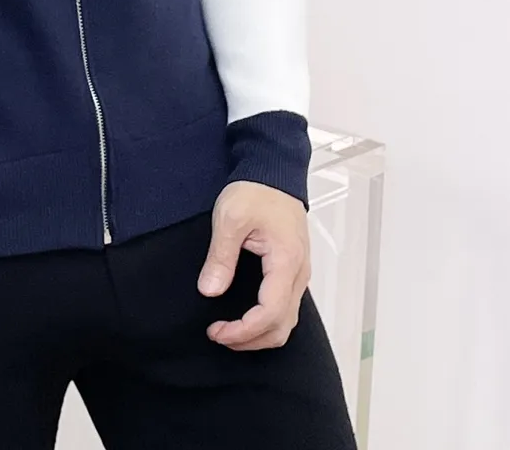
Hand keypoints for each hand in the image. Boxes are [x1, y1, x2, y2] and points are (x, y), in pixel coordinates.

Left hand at [197, 180, 309, 350]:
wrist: (273, 171)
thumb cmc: (256, 190)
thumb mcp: (230, 219)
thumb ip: (221, 257)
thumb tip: (210, 290)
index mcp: (286, 262)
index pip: (271, 313)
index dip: (244, 330)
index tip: (218, 331)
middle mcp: (299, 273)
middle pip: (282, 326)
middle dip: (250, 339)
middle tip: (219, 335)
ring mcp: (298, 272)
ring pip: (287, 321)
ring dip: (259, 334)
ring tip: (229, 331)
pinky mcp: (292, 269)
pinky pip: (285, 307)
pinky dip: (266, 321)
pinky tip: (245, 317)